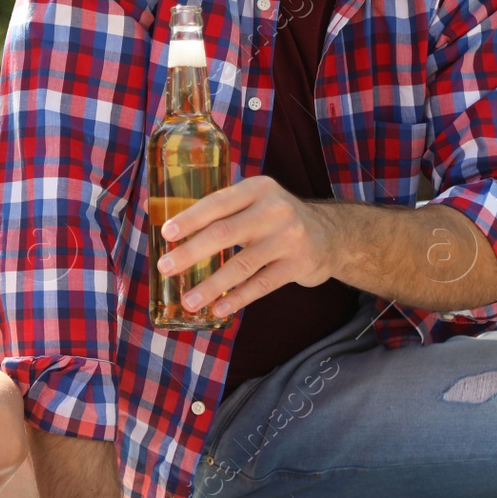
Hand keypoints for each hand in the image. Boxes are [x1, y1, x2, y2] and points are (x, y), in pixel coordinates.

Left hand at [156, 175, 336, 318]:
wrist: (331, 235)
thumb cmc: (276, 218)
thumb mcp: (256, 200)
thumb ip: (223, 209)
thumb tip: (168, 224)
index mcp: (258, 189)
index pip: (217, 203)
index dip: (190, 219)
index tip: (166, 233)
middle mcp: (274, 210)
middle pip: (225, 233)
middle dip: (190, 253)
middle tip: (165, 268)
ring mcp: (288, 239)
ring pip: (241, 265)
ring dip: (210, 285)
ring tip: (188, 301)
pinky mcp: (297, 266)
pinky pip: (261, 286)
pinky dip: (237, 298)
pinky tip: (218, 309)